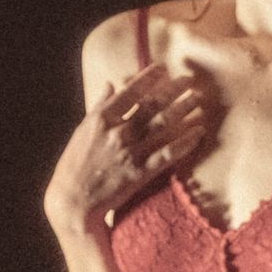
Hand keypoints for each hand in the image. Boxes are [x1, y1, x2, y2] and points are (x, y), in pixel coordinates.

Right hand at [43, 64, 218, 234]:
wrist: (73, 203)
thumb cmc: (75, 167)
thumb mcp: (82, 131)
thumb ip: (99, 106)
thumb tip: (110, 84)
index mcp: (101, 119)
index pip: (130, 91)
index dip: (149, 78)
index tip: (163, 68)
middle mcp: (117, 132)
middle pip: (151, 105)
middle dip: (172, 89)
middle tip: (188, 80)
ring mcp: (130, 152)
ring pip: (163, 125)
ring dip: (183, 109)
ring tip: (198, 99)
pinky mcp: (140, 173)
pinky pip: (168, 154)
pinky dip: (185, 142)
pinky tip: (199, 132)